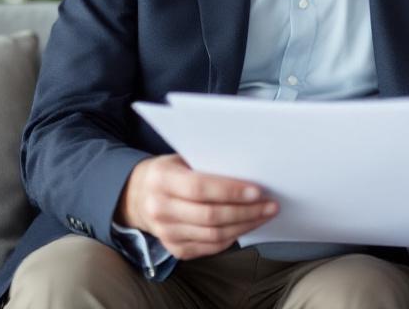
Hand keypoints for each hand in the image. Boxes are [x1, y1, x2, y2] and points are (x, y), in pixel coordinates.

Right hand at [116, 154, 277, 259]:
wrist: (138, 196)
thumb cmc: (170, 172)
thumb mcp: (181, 159)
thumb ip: (207, 165)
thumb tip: (248, 171)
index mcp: (161, 180)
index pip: (200, 188)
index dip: (231, 191)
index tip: (258, 191)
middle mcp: (160, 209)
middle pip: (210, 216)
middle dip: (246, 211)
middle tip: (270, 205)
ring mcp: (166, 233)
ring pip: (213, 235)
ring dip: (244, 226)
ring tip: (264, 215)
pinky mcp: (174, 249)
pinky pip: (210, 247)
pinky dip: (232, 238)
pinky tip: (245, 226)